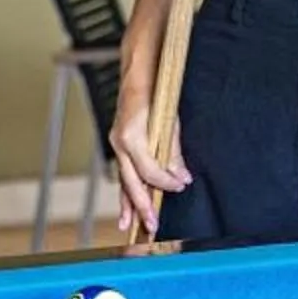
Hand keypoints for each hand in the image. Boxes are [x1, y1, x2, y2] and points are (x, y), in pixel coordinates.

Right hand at [106, 71, 192, 238]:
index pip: (149, 170)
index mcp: (132, 136)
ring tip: (130, 226)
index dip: (165, 182)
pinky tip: (126, 207)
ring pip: (123, 180)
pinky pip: (123, 171)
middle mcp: (119, 142)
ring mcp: (116, 143)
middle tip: (153, 226)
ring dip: (128, 204)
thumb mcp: (171, 121)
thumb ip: (173, 152)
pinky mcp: (119, 144)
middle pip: (131, 182)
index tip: (181, 186)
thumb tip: (181, 177)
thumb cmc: (157, 91)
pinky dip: (125, 190)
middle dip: (142, 206)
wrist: (139, 72)